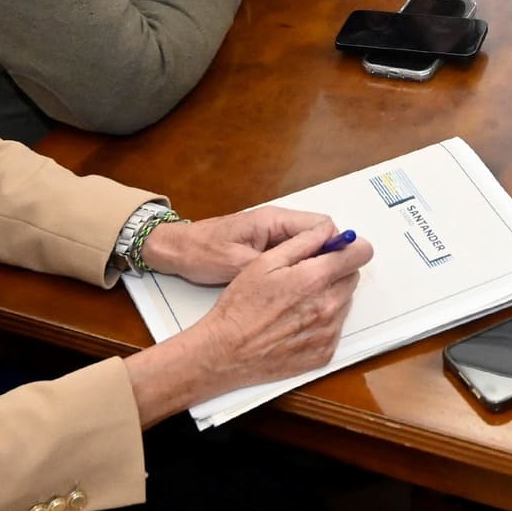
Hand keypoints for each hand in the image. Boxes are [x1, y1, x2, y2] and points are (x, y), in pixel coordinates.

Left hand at [139, 205, 327, 284]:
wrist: (175, 250)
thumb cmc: (202, 252)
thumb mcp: (237, 263)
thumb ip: (272, 264)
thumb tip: (306, 269)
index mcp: (273, 220)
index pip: (321, 226)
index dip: (334, 247)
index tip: (336, 270)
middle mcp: (277, 223)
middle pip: (318, 236)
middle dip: (327, 258)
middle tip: (327, 285)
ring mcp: (272, 234)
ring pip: (307, 246)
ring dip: (313, 264)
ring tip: (313, 290)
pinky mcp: (265, 247)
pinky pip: (293, 254)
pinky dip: (299, 268)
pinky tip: (296, 289)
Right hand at [188, 219, 374, 394]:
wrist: (225, 353)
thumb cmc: (240, 306)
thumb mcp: (265, 263)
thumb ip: (303, 242)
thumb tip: (328, 230)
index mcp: (315, 279)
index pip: (360, 253)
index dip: (350, 246)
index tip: (337, 248)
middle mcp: (329, 307)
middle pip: (352, 277)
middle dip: (335, 271)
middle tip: (306, 276)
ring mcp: (328, 333)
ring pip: (344, 302)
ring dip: (329, 296)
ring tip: (296, 301)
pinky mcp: (324, 353)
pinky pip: (335, 328)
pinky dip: (322, 321)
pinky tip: (296, 322)